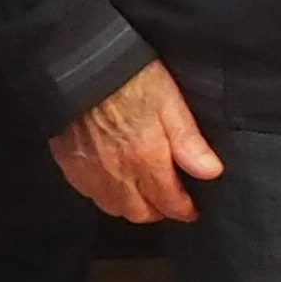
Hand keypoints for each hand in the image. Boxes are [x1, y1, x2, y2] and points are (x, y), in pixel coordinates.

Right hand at [53, 57, 223, 223]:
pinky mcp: (69, 163)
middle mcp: (118, 175)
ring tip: (143, 194)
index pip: (170, 203)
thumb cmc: (128, 78)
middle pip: (140, 214)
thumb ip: (188, 141)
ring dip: (131, 207)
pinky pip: (89, 194)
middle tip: (169, 201)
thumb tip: (211, 172)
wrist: (77, 67)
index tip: (192, 209)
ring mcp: (90, 172)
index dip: (184, 209)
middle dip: (158, 212)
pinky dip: (104, 195)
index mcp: (146, 161)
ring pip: (113, 208)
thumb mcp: (170, 102)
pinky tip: (111, 181)